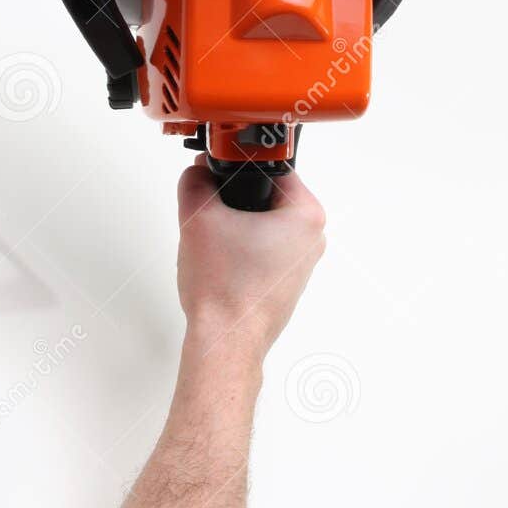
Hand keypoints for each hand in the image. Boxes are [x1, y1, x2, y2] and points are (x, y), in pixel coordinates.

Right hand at [175, 158, 325, 359]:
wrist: (225, 339)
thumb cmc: (224, 290)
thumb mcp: (198, 217)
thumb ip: (195, 181)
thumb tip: (198, 172)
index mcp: (305, 215)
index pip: (271, 169)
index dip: (237, 169)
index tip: (218, 175)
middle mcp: (313, 238)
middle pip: (268, 196)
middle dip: (236, 201)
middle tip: (213, 213)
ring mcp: (302, 262)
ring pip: (265, 224)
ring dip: (238, 226)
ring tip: (217, 242)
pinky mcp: (288, 281)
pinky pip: (265, 249)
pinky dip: (243, 249)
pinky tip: (224, 262)